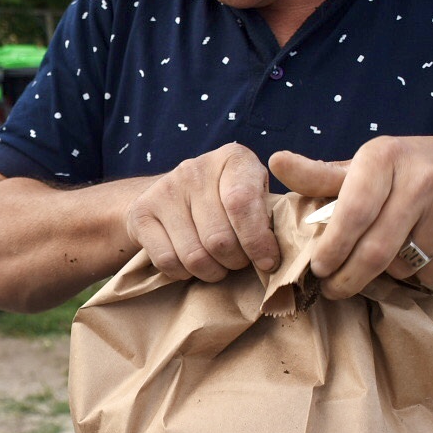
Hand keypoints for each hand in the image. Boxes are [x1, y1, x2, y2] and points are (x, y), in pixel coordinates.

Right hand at [125, 143, 279, 281]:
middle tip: (239, 263)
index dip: (257, 241)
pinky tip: (191, 264)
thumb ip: (270, 214)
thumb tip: (290, 252)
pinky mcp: (142, 213)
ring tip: (218, 267)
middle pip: (219, 238)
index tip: (268, 262)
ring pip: (195, 256)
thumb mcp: (255, 194)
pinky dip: (184, 273)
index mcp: (233, 159)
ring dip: (212, 272)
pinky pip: (168, 261)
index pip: (242, 203)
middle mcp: (195, 169)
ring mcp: (164, 190)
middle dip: (236, 262)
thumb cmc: (226, 201)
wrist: (169, 194)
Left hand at [269, 136, 432, 297]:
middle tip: (334, 289)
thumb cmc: (411, 170)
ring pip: (402, 266)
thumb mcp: (369, 165)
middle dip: (347, 278)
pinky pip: (432, 275)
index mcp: (387, 157)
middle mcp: (423, 179)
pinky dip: (419, 276)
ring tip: (386, 257)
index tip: (318, 269)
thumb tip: (276, 162)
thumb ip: (322, 174)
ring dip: (386, 274)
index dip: (332, 248)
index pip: (352, 213)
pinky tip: (420, 256)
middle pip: (375, 250)